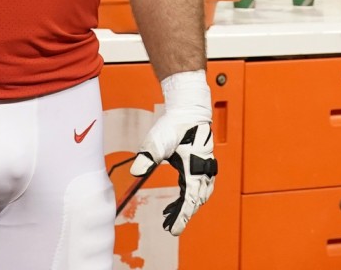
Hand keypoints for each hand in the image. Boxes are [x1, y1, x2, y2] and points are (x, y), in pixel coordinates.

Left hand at [129, 71, 216, 235]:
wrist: (188, 110)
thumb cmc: (175, 125)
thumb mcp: (158, 142)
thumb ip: (147, 157)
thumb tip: (135, 172)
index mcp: (195, 168)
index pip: (190, 199)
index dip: (182, 217)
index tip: (174, 230)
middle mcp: (204, 171)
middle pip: (195, 201)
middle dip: (182, 215)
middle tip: (168, 227)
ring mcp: (204, 168)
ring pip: (197, 196)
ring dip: (185, 208)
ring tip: (168, 218)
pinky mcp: (200, 165)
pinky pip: (195, 187)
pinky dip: (186, 198)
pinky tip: (174, 203)